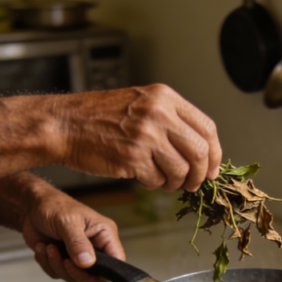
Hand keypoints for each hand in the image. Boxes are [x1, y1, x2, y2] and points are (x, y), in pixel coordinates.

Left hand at [20, 191, 125, 281]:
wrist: (31, 206)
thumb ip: (78, 243)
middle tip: (63, 258)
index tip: (88, 272)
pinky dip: (47, 263)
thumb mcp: (67, 222)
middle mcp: (94, 247)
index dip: (106, 272)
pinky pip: (58, 273)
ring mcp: (78, 255)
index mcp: (104, 234)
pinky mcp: (63, 259)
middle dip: (74, 270)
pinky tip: (43, 248)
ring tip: (49, 247)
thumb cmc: (53, 205)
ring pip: (74, 277)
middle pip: (93, 275)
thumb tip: (87, 262)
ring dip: (56, 265)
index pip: (116, 260)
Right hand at [58, 84, 221, 191]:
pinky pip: (157, 180)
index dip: (215, 153)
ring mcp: (145, 136)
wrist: (65, 124)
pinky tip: (143, 177)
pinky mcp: (132, 157)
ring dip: (175, 182)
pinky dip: (153, 184)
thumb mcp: (141, 102)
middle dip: (200, 174)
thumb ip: (171, 119)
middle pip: (200, 152)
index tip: (213, 168)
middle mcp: (158, 114)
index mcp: (164, 97)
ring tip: (163, 180)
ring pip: (181, 170)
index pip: (207, 128)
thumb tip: (201, 150)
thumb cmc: (100, 117)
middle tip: (193, 183)